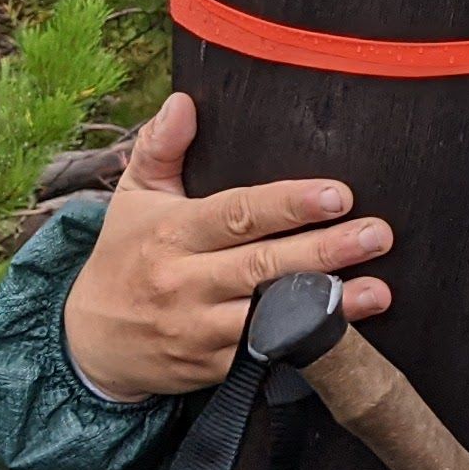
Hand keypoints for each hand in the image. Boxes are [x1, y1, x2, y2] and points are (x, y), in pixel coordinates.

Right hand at [58, 93, 397, 403]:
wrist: (90, 341)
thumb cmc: (124, 255)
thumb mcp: (133, 198)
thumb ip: (160, 147)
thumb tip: (184, 101)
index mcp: (173, 233)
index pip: (237, 215)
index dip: (289, 205)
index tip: (338, 194)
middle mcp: (186, 282)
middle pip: (264, 266)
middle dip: (326, 251)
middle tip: (377, 234)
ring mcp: (199, 330)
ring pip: (271, 318)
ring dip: (329, 307)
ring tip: (379, 292)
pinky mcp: (212, 368)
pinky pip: (265, 355)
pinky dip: (305, 344)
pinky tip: (347, 331)